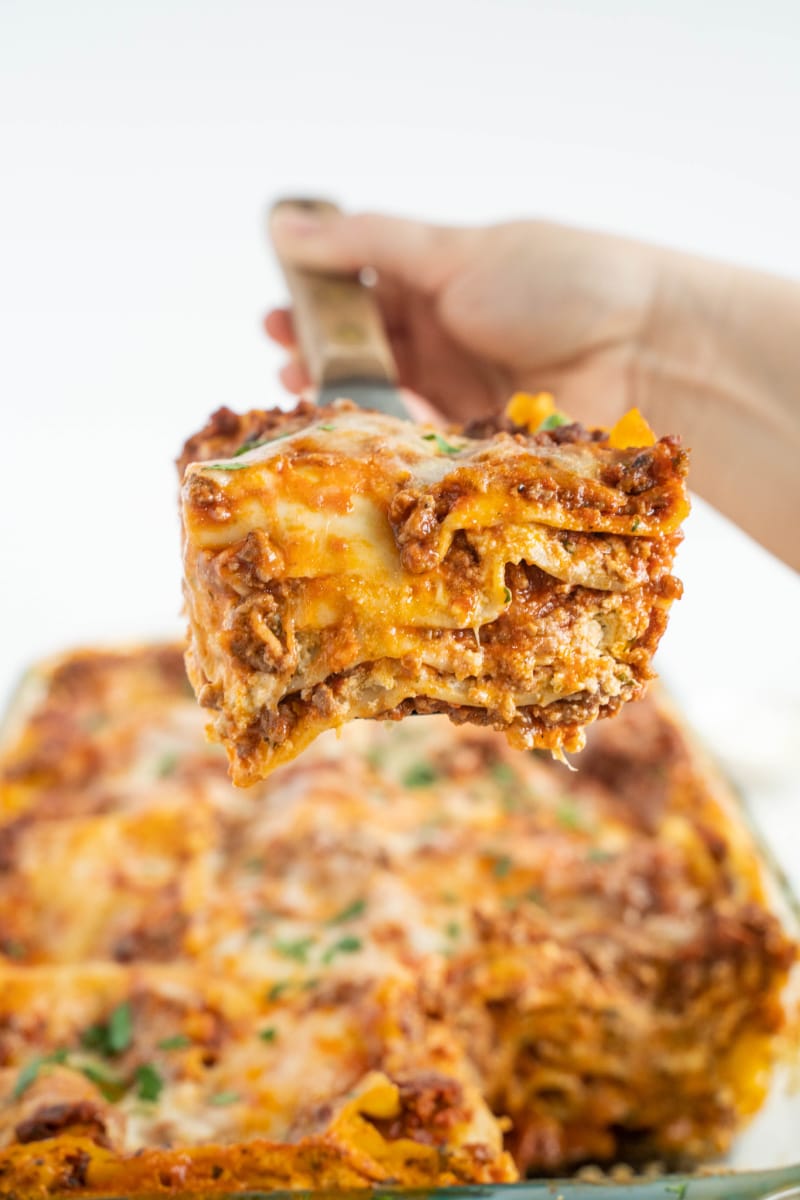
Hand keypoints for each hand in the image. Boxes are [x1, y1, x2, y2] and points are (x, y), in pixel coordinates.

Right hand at [266, 208, 660, 426]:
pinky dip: (379, 436)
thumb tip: (286, 226)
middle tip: (279, 355)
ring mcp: (461, 386)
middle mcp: (449, 331)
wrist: (643, 350)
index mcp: (444, 275)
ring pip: (384, 391)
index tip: (274, 309)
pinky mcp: (474, 437)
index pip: (365, 284)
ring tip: (299, 392)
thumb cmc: (556, 283)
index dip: (317, 297)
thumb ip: (370, 245)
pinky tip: (348, 434)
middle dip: (318, 348)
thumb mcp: (457, 252)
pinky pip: (415, 437)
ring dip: (341, 393)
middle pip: (367, 342)